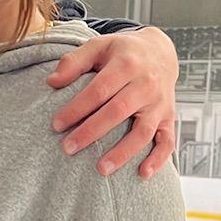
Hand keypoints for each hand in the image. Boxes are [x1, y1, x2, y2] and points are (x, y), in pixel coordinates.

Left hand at [47, 26, 177, 177]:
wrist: (160, 52)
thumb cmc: (123, 52)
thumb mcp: (99, 46)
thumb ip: (74, 61)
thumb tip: (51, 82)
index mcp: (126, 65)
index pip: (99, 90)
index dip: (77, 108)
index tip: (56, 124)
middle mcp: (146, 85)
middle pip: (118, 111)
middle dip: (92, 132)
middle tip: (68, 148)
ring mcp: (159, 104)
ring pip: (143, 131)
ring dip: (123, 152)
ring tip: (101, 169)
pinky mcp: (169, 118)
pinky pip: (167, 141)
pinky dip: (158, 159)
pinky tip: (143, 174)